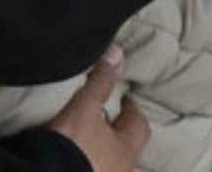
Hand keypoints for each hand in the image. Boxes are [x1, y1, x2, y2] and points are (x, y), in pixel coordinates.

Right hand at [45, 46, 148, 171]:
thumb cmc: (73, 146)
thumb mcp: (84, 108)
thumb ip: (100, 82)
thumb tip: (116, 52)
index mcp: (125, 148)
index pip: (138, 125)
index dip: (131, 110)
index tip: (124, 99)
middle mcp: (121, 168)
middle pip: (127, 148)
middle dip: (119, 134)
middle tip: (109, 120)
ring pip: (112, 163)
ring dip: (105, 152)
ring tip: (90, 140)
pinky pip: (95, 169)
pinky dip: (90, 162)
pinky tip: (77, 158)